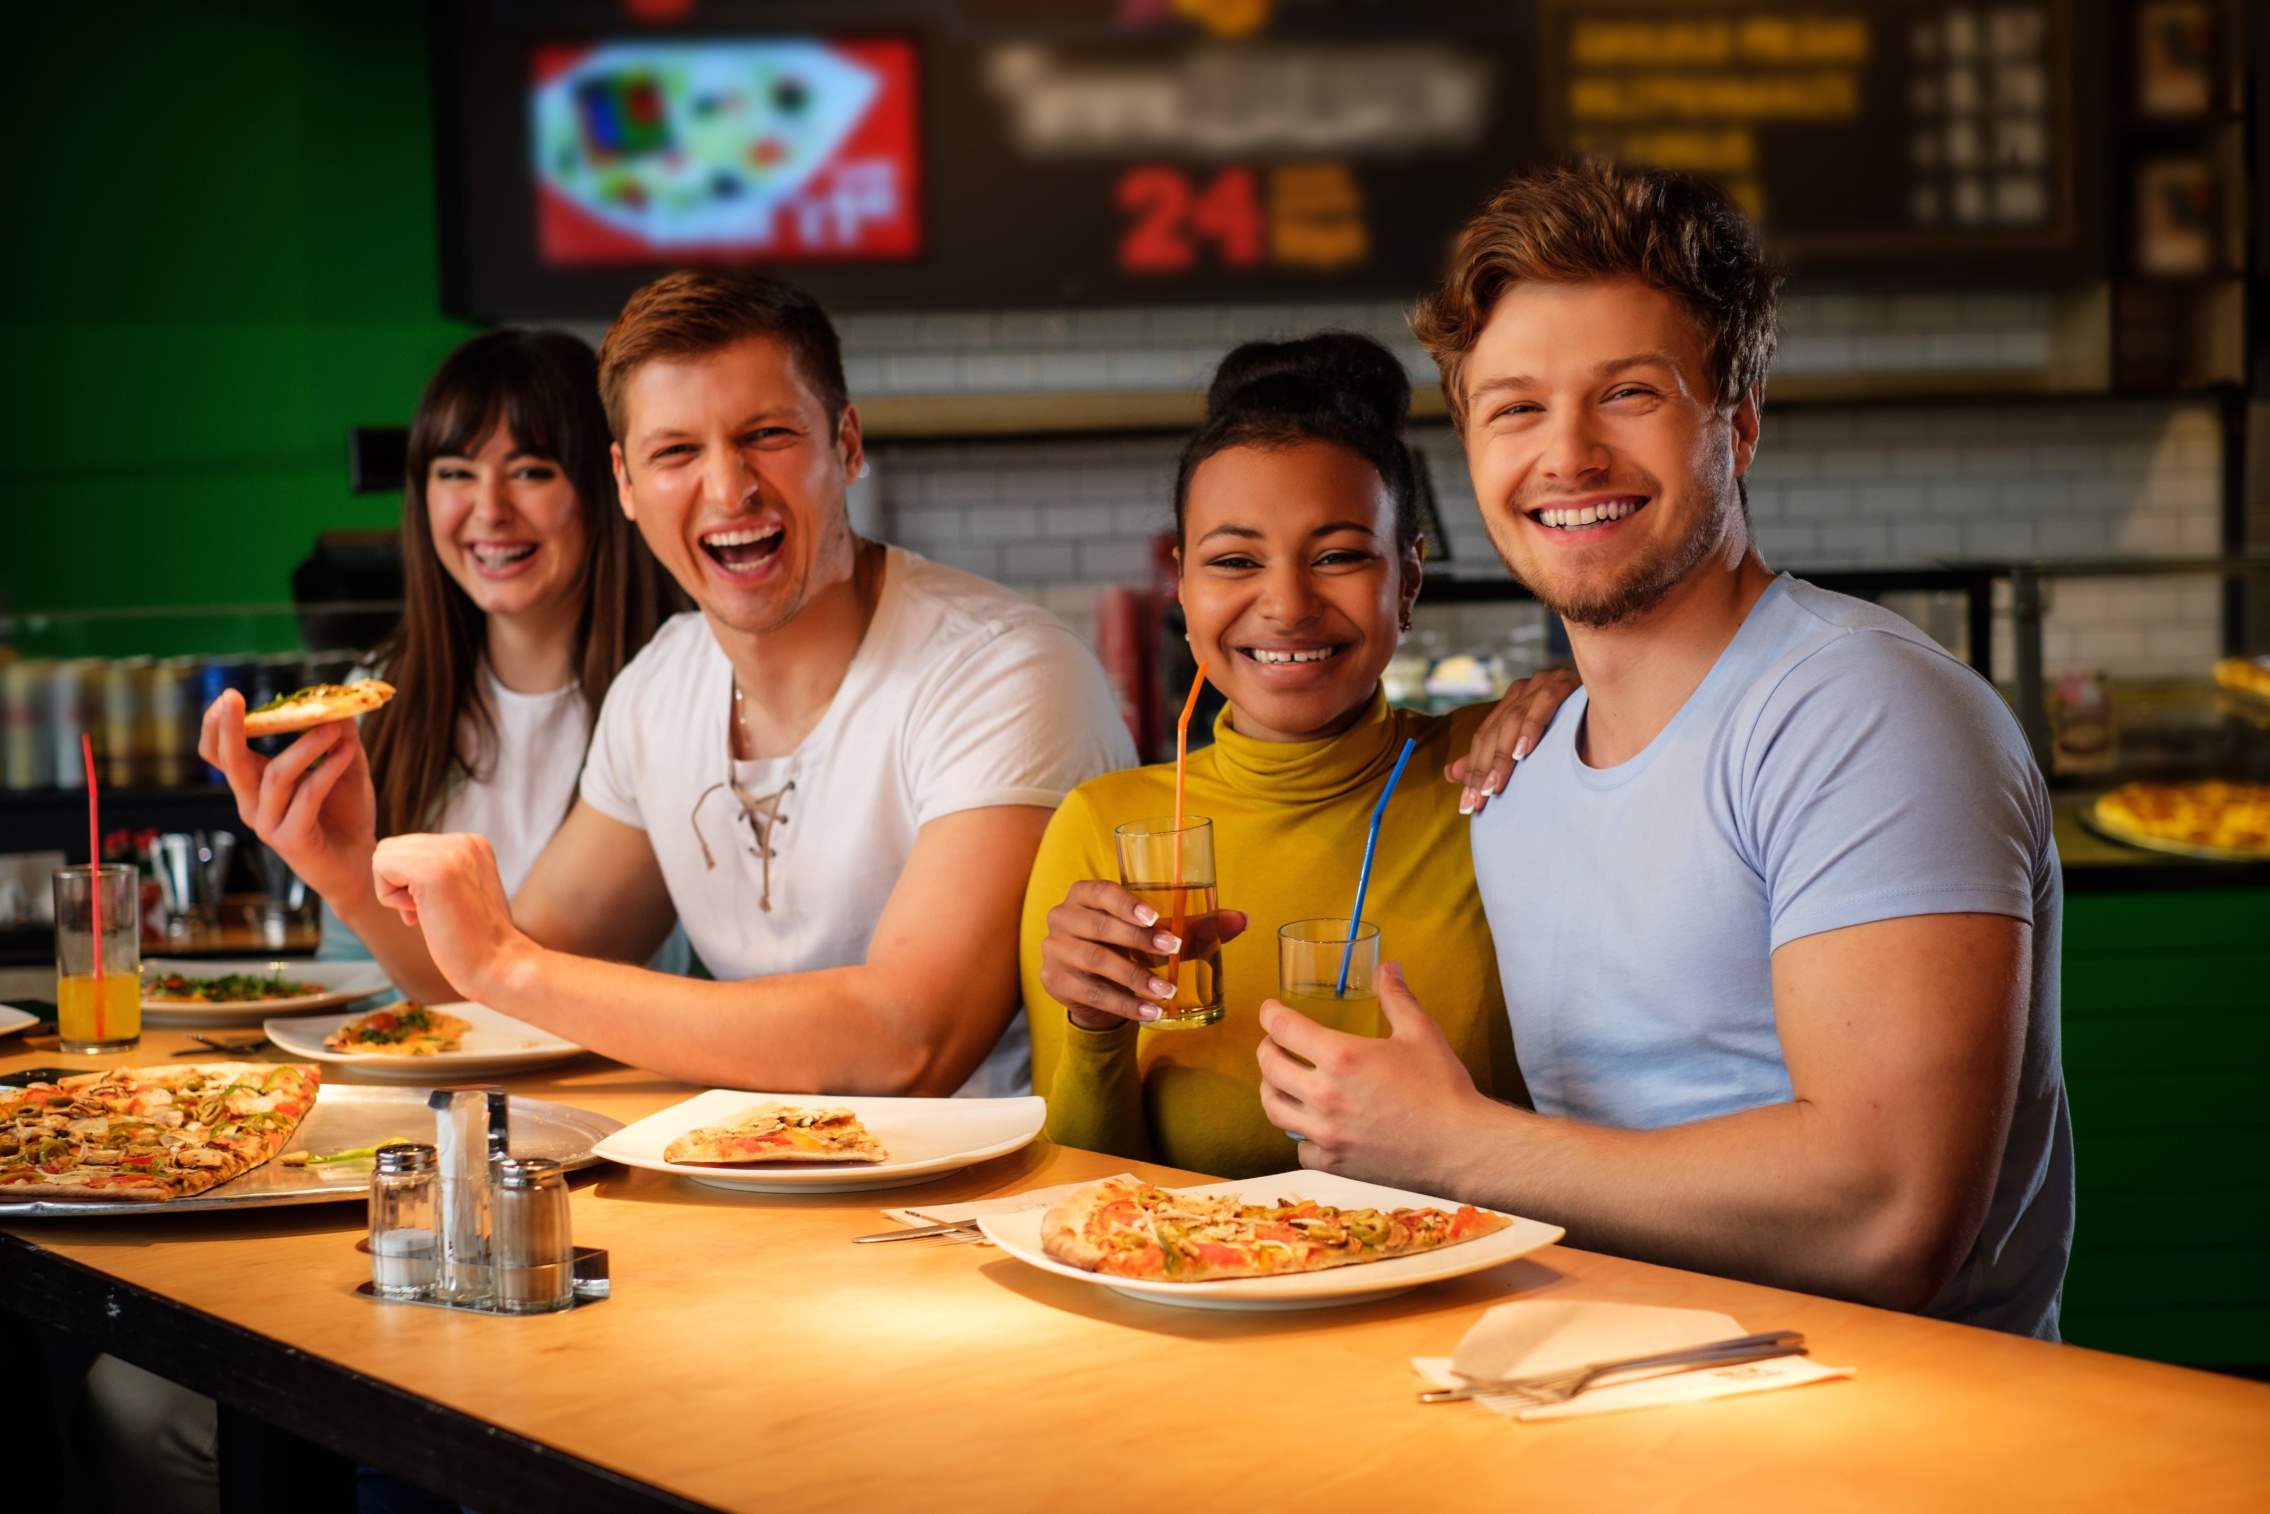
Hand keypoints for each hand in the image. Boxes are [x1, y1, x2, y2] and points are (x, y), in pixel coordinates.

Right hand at [197, 690, 378, 904]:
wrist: (360, 864)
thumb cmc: (345, 815)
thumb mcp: (342, 768)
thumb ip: (337, 738)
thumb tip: (335, 704)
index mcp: (254, 786)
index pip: (219, 755)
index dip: (216, 727)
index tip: (227, 697)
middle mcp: (253, 805)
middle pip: (229, 763)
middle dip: (230, 728)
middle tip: (235, 698)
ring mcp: (269, 824)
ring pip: (274, 776)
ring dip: (304, 746)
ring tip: (333, 727)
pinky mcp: (291, 841)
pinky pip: (306, 797)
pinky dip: (326, 771)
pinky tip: (346, 753)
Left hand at [370, 833, 531, 1002]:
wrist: (498, 965)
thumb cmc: (476, 939)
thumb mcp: (463, 890)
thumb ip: (437, 870)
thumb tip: (391, 868)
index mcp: (473, 842)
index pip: (412, 846)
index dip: (411, 882)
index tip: (437, 908)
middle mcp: (463, 840)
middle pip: (393, 847)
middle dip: (398, 883)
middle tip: (428, 912)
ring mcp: (450, 852)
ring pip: (384, 854)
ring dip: (394, 891)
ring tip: (427, 912)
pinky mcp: (432, 870)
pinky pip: (381, 867)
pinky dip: (389, 897)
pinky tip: (419, 914)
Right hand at [1040, 880, 1247, 1030]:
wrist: (1094, 987)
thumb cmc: (1129, 945)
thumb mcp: (1157, 933)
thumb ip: (1196, 925)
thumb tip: (1243, 920)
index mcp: (1085, 894)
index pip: (1100, 891)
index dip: (1125, 903)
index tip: (1154, 916)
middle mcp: (1063, 917)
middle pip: (1097, 927)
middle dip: (1137, 940)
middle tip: (1171, 951)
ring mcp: (1054, 951)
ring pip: (1095, 962)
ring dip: (1134, 978)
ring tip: (1167, 992)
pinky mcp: (1055, 982)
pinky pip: (1093, 994)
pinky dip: (1125, 1004)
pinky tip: (1150, 1012)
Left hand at [1255, 962, 1499, 1187]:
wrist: (1461, 1147)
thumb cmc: (1444, 1088)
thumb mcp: (1421, 1032)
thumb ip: (1396, 997)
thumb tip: (1387, 967)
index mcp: (1341, 1057)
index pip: (1283, 1028)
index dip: (1270, 1014)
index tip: (1270, 1010)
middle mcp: (1325, 1094)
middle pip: (1269, 1067)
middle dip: (1266, 1049)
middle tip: (1275, 1043)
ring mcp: (1326, 1132)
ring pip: (1274, 1109)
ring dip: (1272, 1089)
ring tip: (1281, 1081)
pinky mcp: (1335, 1162)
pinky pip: (1300, 1148)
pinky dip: (1300, 1134)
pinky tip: (1311, 1126)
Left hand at [1445, 667, 1580, 814]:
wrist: (1620, 696)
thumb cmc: (1577, 725)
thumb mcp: (1530, 742)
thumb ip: (1491, 755)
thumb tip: (1450, 773)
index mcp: (1512, 702)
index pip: (1483, 738)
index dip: (1472, 771)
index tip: (1468, 805)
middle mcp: (1523, 690)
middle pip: (1493, 732)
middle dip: (1483, 769)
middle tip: (1479, 801)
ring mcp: (1544, 682)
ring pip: (1513, 720)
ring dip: (1502, 756)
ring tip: (1494, 786)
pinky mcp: (1566, 681)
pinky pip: (1544, 703)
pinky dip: (1531, 727)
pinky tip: (1523, 752)